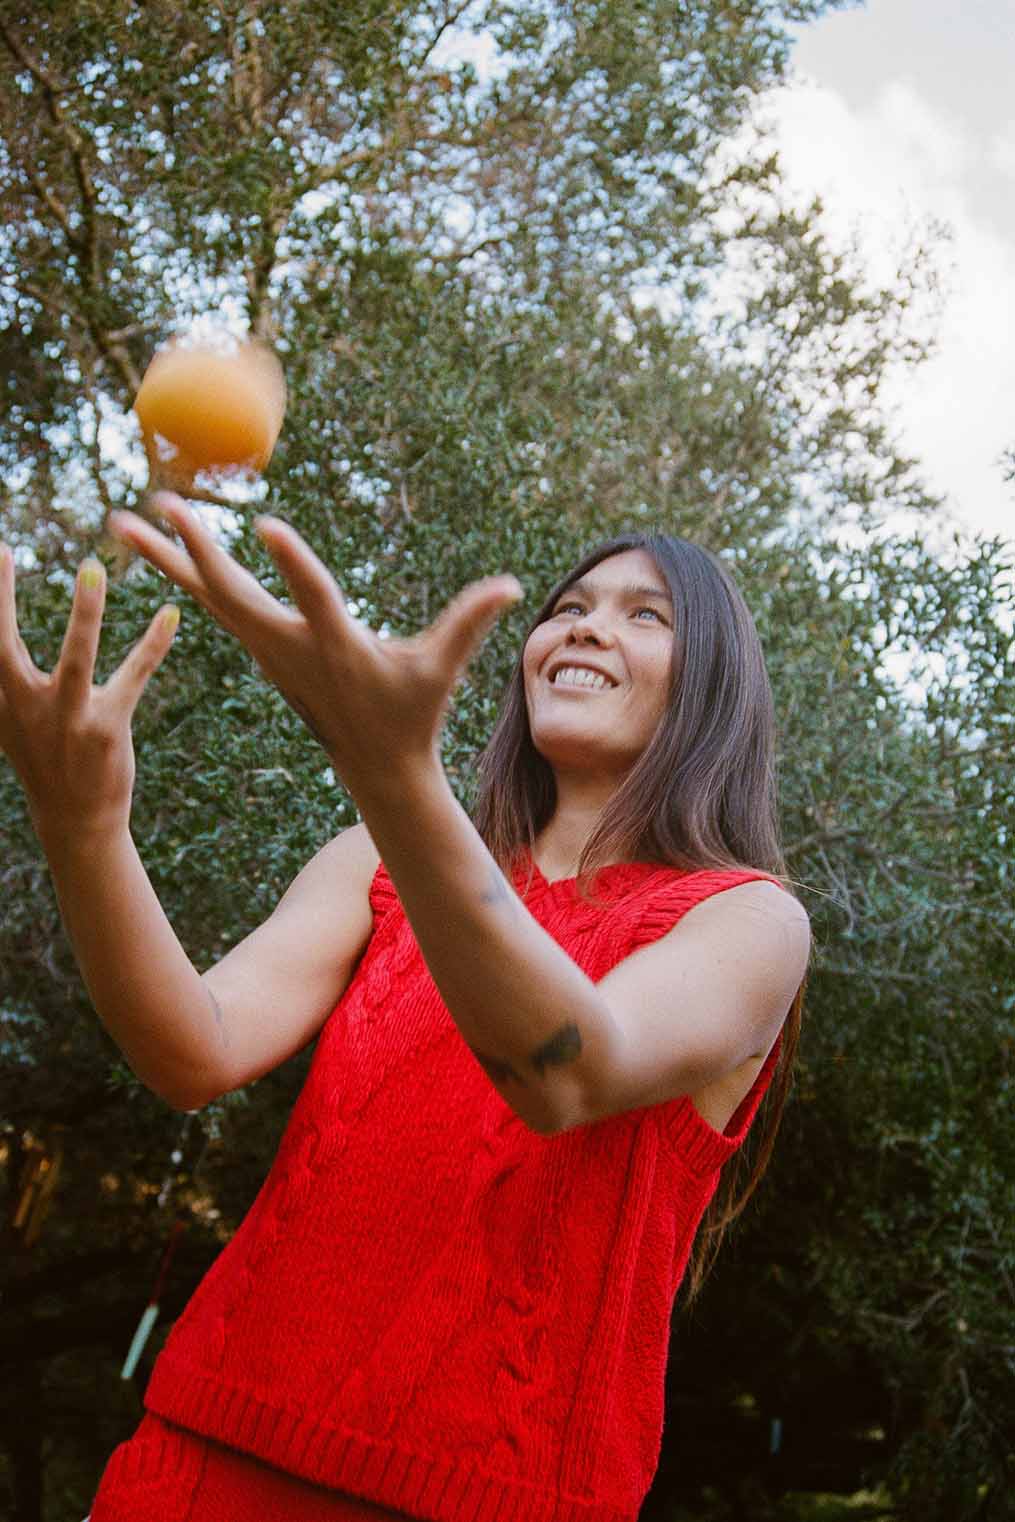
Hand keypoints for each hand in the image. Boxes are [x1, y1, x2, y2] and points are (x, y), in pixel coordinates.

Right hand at [0, 544, 179, 842]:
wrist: (75, 820)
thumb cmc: (44, 761)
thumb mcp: (9, 724)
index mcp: (1, 700)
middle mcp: (27, 706)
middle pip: (4, 645)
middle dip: (2, 599)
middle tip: (3, 551)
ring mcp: (68, 718)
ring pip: (75, 657)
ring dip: (83, 612)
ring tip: (92, 568)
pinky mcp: (107, 728)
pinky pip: (134, 676)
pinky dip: (153, 643)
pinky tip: (171, 614)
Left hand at [107, 493, 521, 800]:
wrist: (373, 765)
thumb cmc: (412, 713)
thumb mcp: (441, 670)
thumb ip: (469, 623)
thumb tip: (513, 585)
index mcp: (335, 646)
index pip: (312, 598)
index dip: (291, 562)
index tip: (262, 525)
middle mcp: (288, 646)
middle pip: (232, 595)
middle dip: (196, 551)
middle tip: (158, 504)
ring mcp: (266, 649)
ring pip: (206, 597)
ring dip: (162, 559)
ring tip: (120, 521)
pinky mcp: (259, 648)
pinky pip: (211, 604)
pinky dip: (180, 574)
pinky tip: (152, 550)